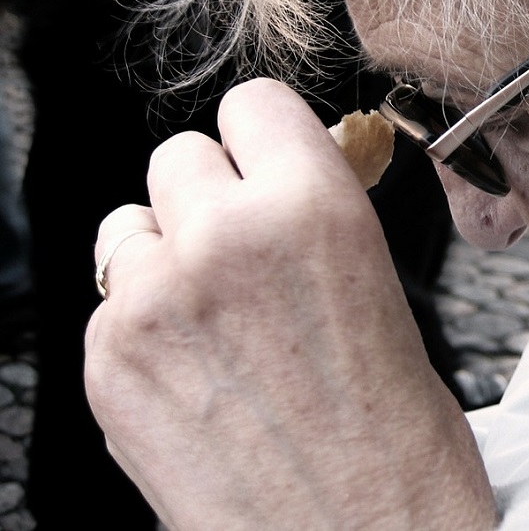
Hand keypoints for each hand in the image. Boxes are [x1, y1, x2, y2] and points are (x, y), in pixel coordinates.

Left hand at [84, 78, 495, 529]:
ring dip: (166, 256)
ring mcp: (153, 304)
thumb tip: (283, 185)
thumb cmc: (400, 442)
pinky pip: (112, 305)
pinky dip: (145, 328)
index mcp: (314, 211)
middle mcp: (223, 241)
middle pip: (179, 158)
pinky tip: (198, 377)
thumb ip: (319, 226)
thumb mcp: (383, 296)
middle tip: (246, 253)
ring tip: (217, 321)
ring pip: (130, 228)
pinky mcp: (110, 366)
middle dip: (212, 197)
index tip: (269, 162)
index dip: (265, 138)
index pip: (252, 104)